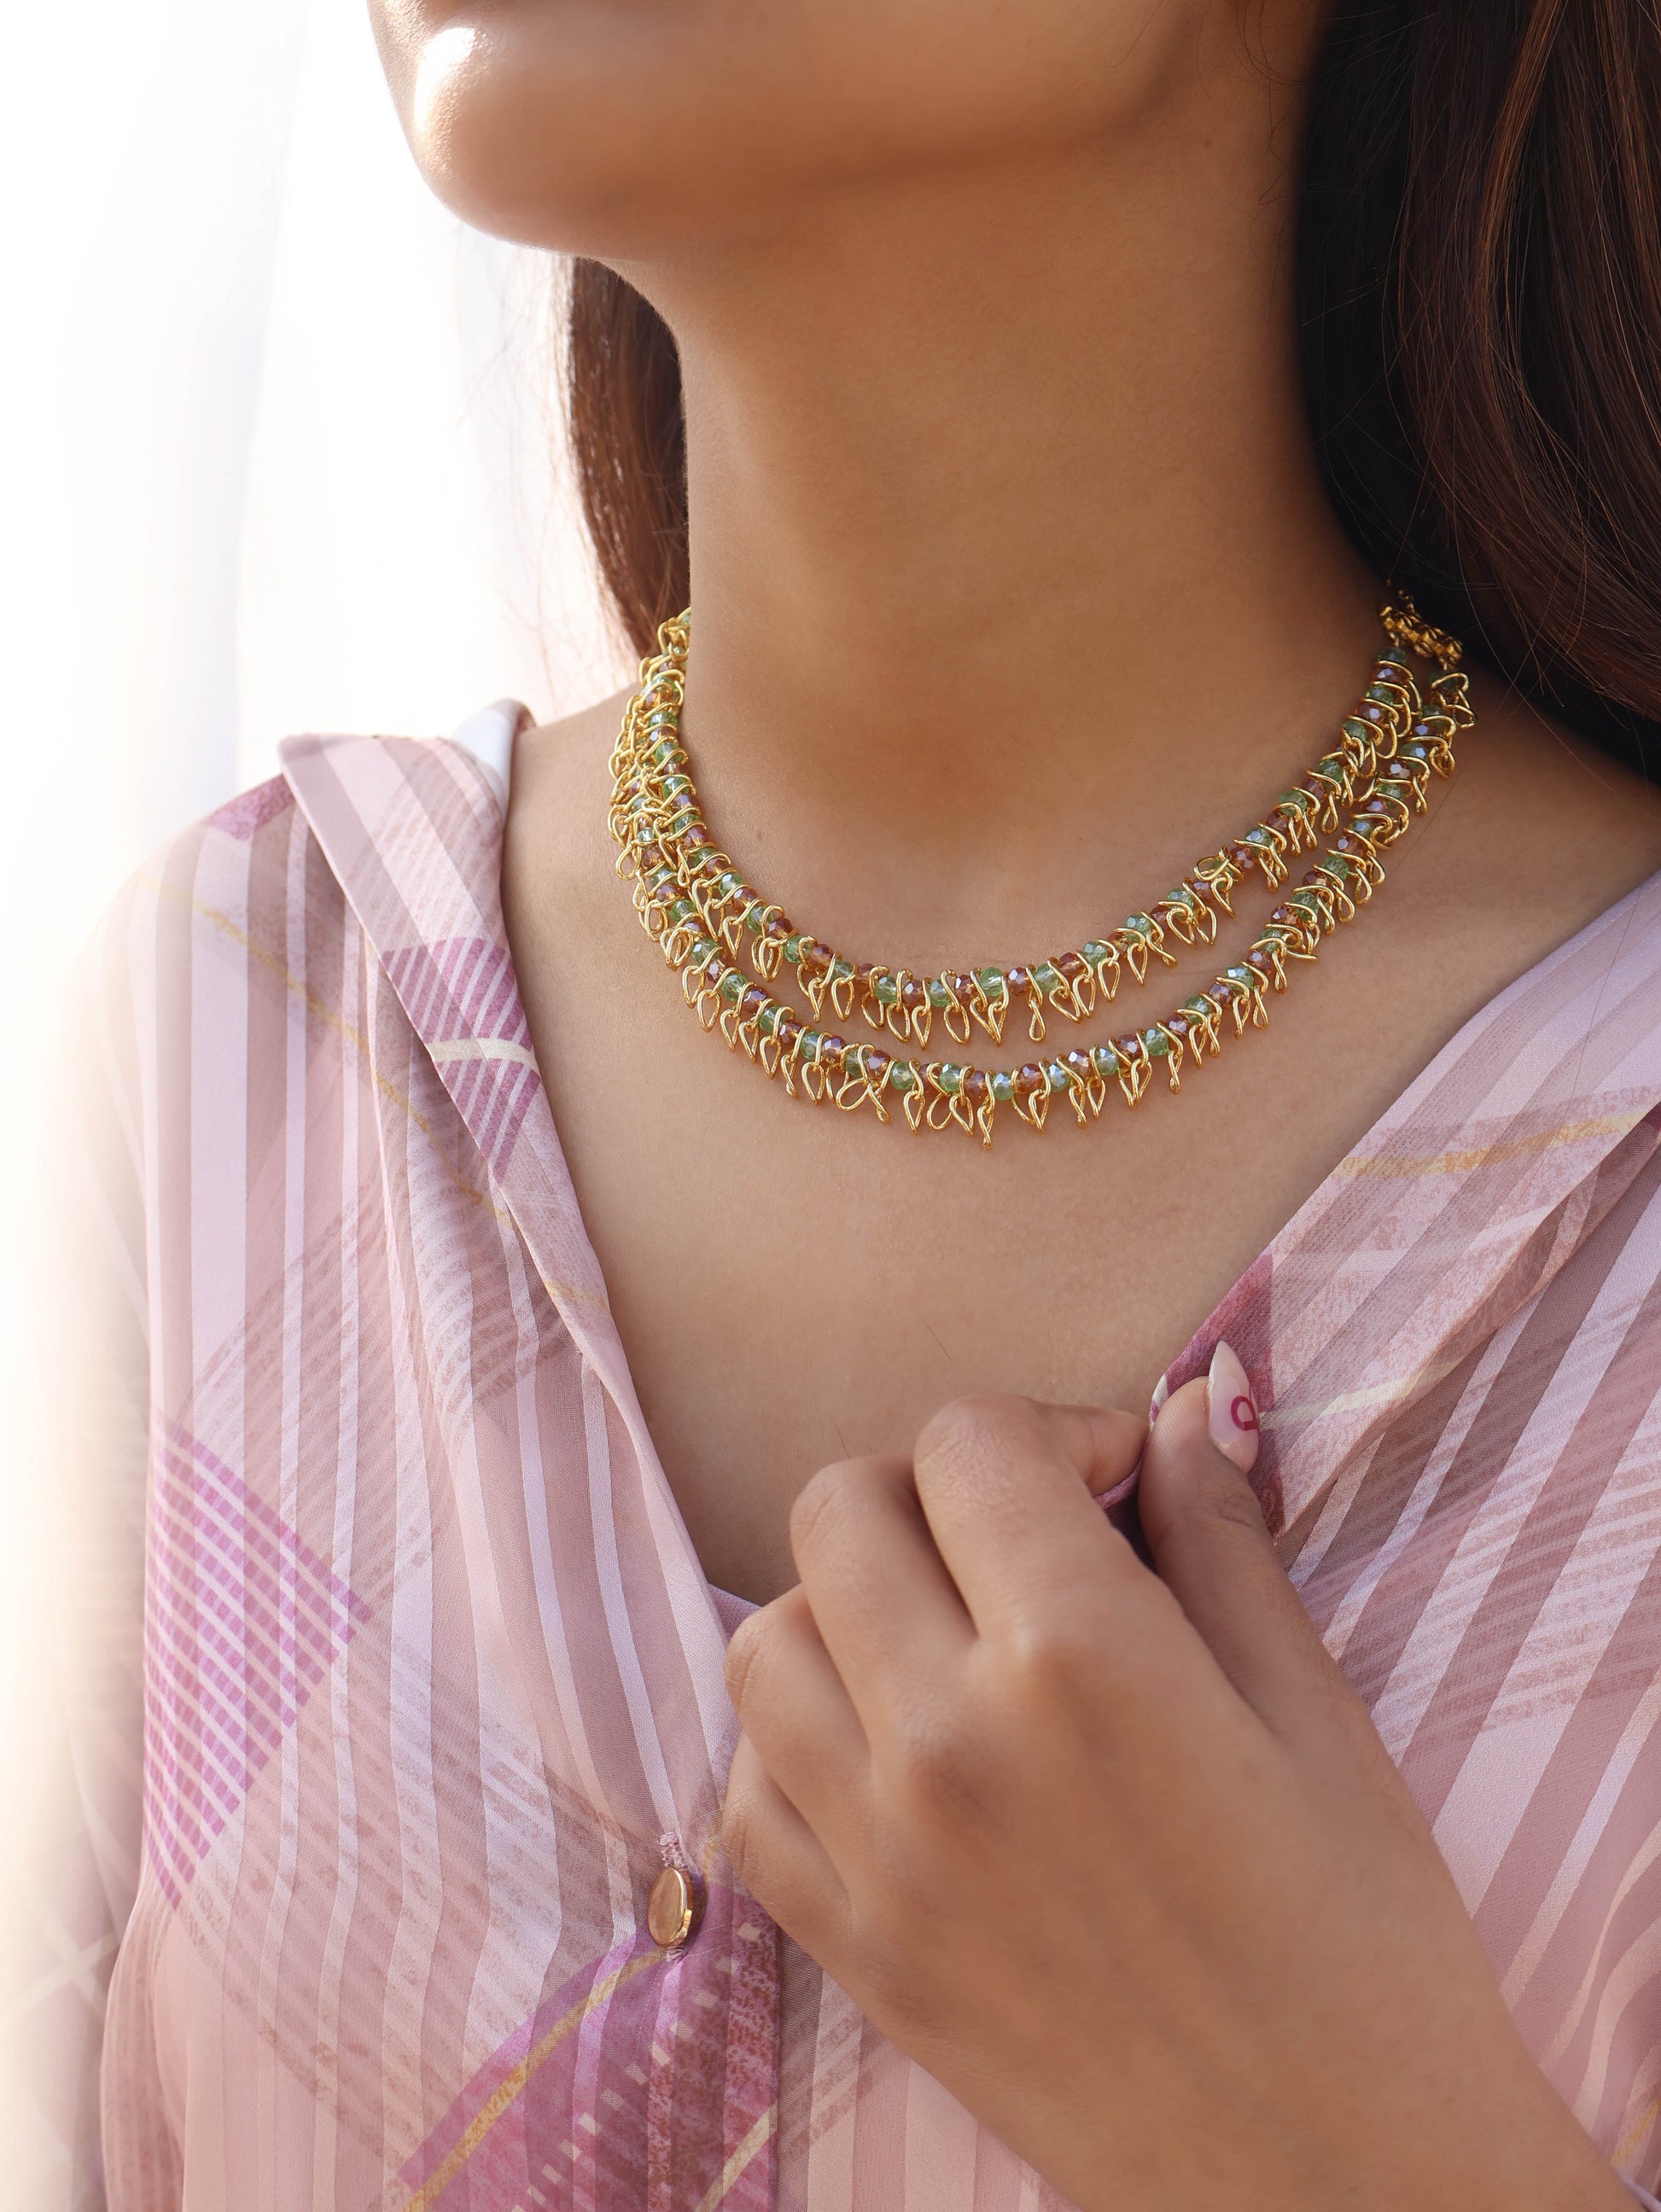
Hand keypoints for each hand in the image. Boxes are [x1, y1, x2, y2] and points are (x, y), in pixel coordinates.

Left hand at [719, 1357, 1630, 2210]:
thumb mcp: (1316, 1716)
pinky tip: (887, 1751)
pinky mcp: (852, 1949)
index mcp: (1080, 1659)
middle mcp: (947, 1739)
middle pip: (840, 1508)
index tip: (1111, 1477)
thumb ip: (1222, 1543)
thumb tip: (1177, 1415)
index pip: (970, 1442)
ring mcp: (879, 1851)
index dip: (1049, 1428)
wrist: (1332, 2180)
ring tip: (940, 1639)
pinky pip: (745, 1790)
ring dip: (842, 1602)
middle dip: (929, 1486)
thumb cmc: (1361, 1943)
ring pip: (764, 1637)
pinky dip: (793, 1739)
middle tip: (1018, 1537)